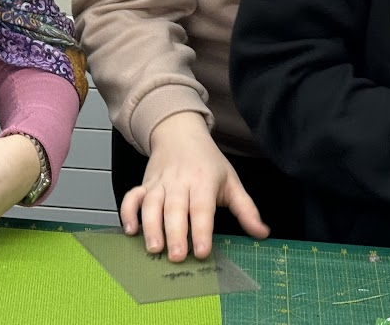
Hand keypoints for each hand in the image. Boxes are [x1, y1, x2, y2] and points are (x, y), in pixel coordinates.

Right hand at [119, 112, 268, 261]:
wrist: (179, 133)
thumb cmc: (207, 161)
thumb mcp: (231, 181)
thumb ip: (246, 209)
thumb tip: (262, 233)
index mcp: (203, 182)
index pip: (202, 208)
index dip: (201, 230)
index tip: (202, 251)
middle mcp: (178, 182)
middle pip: (175, 209)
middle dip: (175, 233)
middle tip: (176, 257)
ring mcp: (158, 183)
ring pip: (151, 205)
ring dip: (151, 226)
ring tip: (154, 248)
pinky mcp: (144, 184)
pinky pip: (132, 197)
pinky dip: (128, 212)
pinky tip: (130, 230)